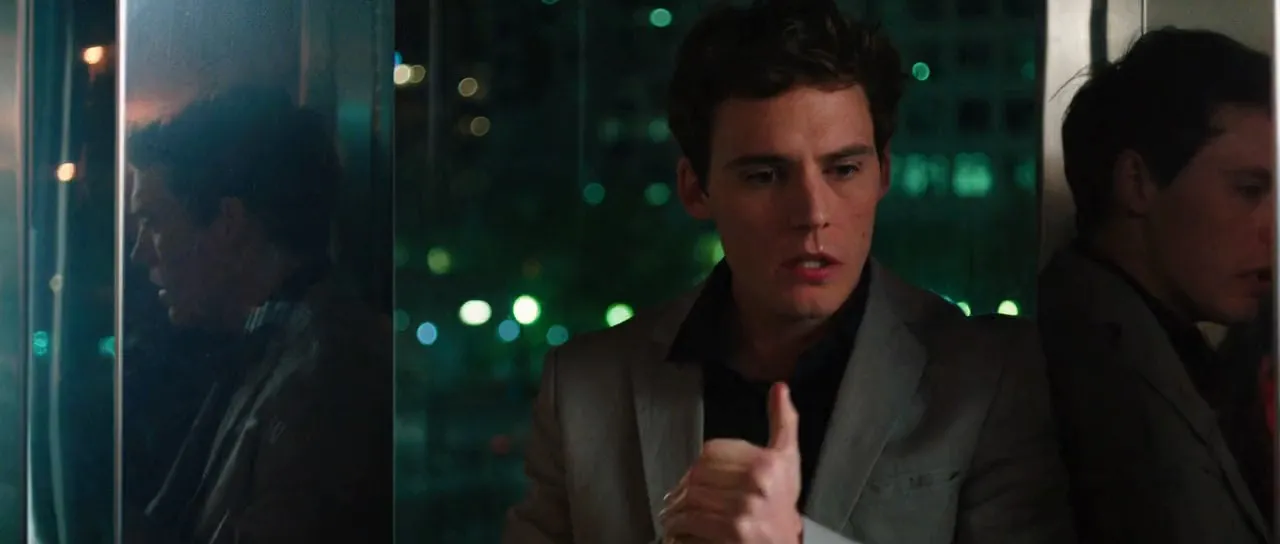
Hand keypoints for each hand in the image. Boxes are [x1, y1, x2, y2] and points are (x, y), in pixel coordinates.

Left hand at [660, 383, 802, 543]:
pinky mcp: (732, 533)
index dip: (698, 465)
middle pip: (698, 475)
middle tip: (675, 500)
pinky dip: (679, 529)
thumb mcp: (788, 461)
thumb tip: (780, 387)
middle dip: (681, 490)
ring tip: (672, 517)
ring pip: (691, 499)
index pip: (712, 451)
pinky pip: (692, 523)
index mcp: (767, 462)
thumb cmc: (783, 506)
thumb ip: (784, 422)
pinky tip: (678, 533)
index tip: (694, 478)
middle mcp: (757, 483)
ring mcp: (744, 510)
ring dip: (675, 511)